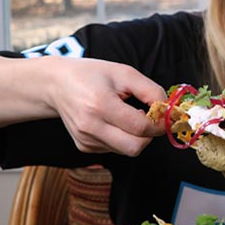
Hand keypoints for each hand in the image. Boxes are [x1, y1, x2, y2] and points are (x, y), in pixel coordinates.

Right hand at [47, 57, 166, 155]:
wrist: (56, 84)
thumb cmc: (92, 75)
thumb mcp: (124, 73)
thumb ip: (151, 91)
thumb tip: (168, 110)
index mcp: (100, 105)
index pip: (141, 128)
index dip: (159, 124)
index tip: (164, 115)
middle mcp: (90, 127)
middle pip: (135, 147)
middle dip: (149, 135)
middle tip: (149, 118)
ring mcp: (85, 140)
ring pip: (127, 150)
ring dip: (136, 136)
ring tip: (127, 115)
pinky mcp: (84, 147)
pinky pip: (115, 149)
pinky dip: (122, 137)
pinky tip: (113, 121)